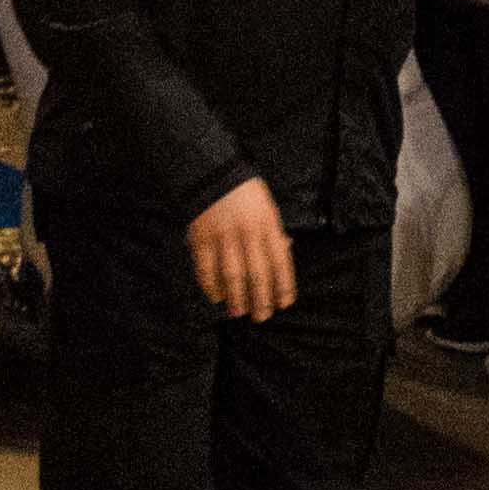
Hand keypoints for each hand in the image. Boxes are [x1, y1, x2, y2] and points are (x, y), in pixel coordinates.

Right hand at [183, 179, 294, 322]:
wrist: (211, 172)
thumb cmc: (245, 193)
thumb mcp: (267, 206)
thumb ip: (274, 230)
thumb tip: (286, 249)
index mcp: (268, 223)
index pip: (280, 261)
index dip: (283, 285)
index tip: (284, 304)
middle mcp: (247, 232)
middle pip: (257, 273)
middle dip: (261, 299)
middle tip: (261, 317)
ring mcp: (223, 236)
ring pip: (232, 274)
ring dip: (236, 297)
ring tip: (238, 312)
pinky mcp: (202, 238)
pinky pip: (206, 268)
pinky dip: (211, 285)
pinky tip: (216, 296)